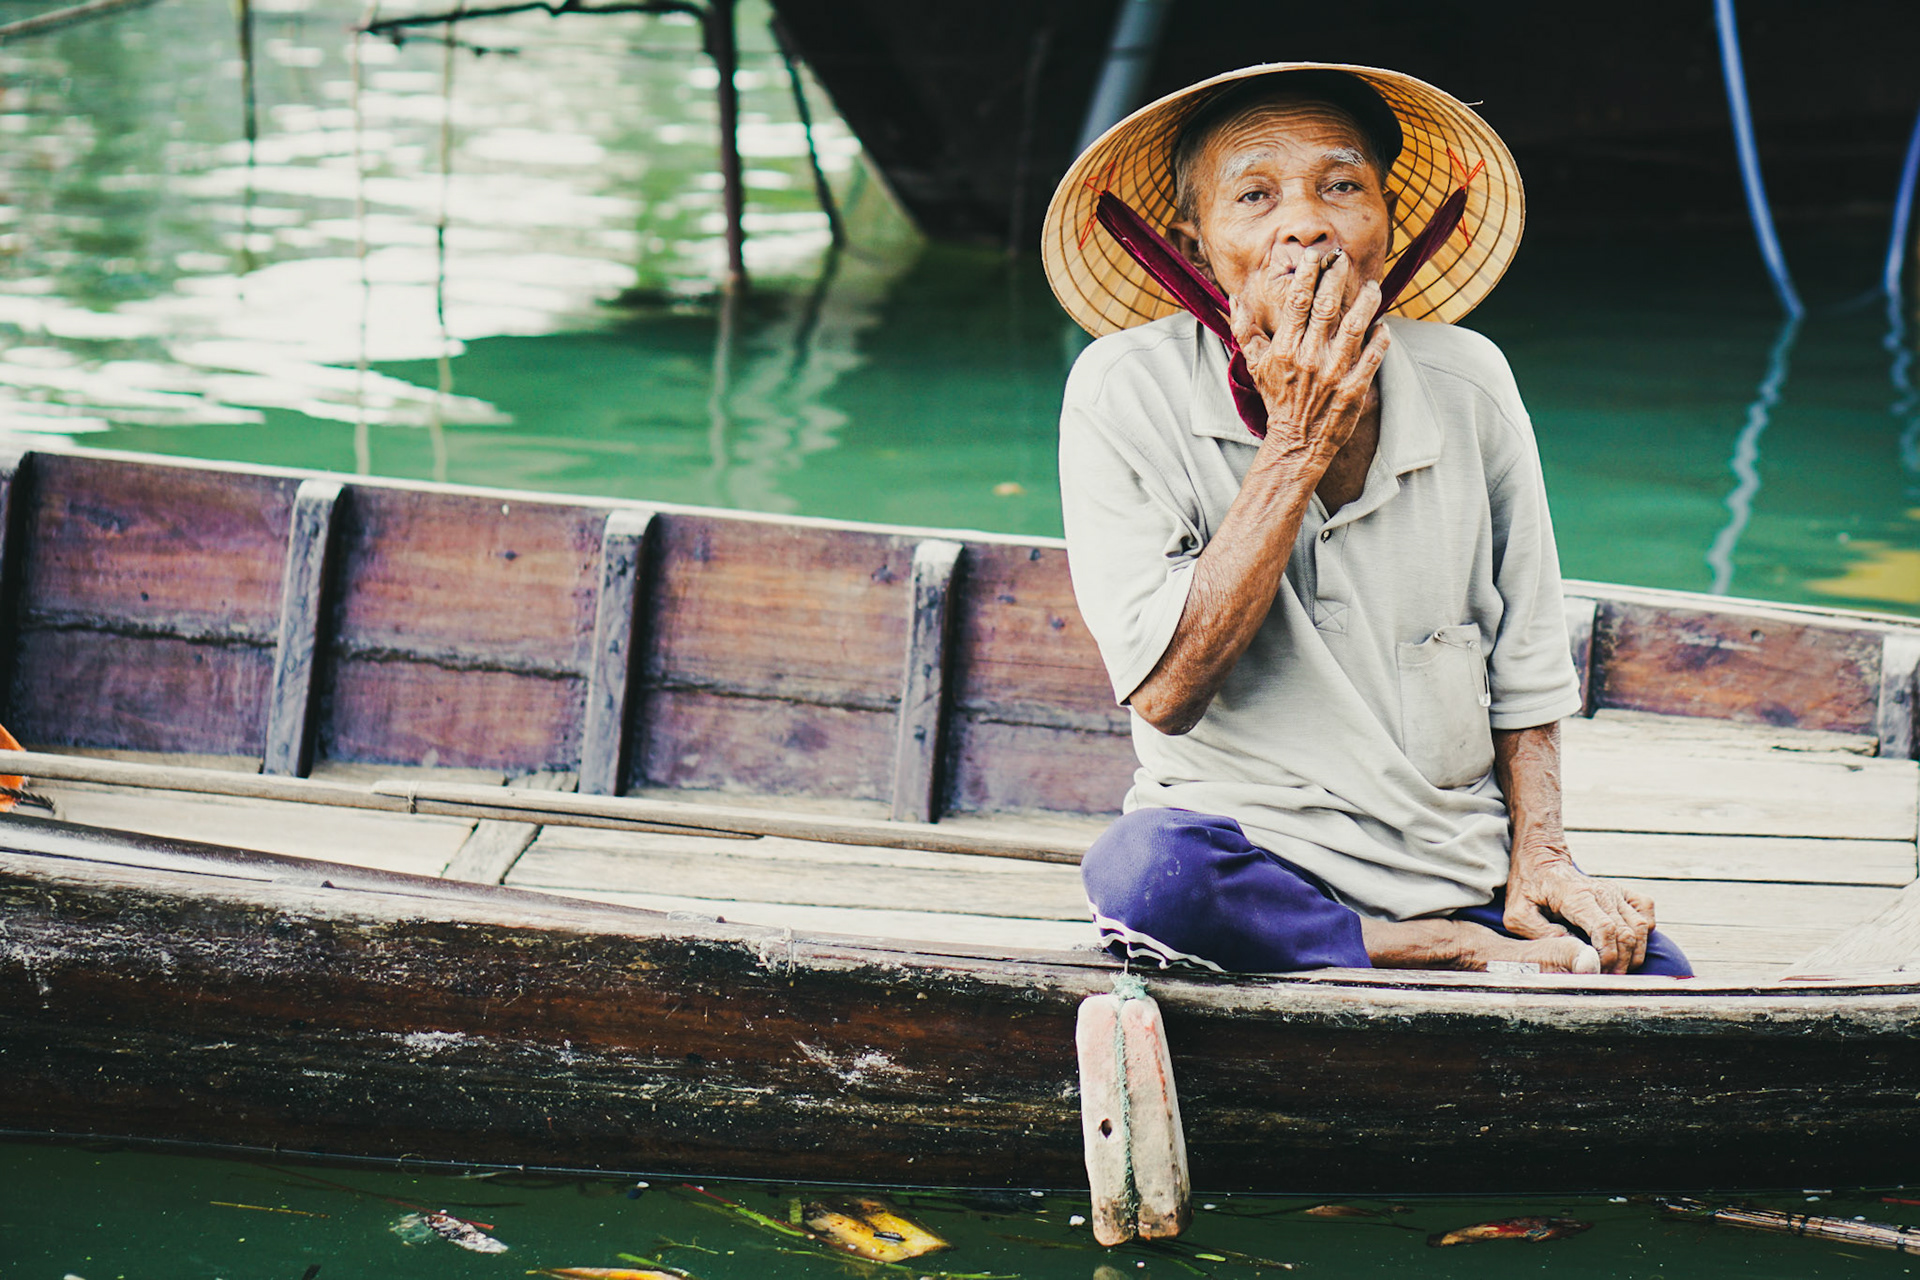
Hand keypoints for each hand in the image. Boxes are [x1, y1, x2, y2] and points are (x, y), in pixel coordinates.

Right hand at [1229, 246, 1390, 466]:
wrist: (1296, 442)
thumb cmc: (1277, 400)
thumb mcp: (1254, 365)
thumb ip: (1244, 330)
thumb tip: (1234, 299)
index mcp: (1285, 349)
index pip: (1297, 303)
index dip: (1307, 276)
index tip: (1315, 256)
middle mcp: (1309, 357)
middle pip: (1326, 308)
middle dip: (1336, 278)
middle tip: (1344, 259)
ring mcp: (1333, 373)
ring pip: (1355, 328)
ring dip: (1366, 303)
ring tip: (1372, 286)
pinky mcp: (1353, 389)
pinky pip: (1371, 358)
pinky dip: (1380, 339)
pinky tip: (1383, 326)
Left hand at [1504, 838, 1656, 974]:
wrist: (1541, 862)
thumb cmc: (1528, 890)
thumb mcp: (1518, 915)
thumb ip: (1542, 934)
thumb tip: (1574, 951)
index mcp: (1575, 896)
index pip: (1605, 929)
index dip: (1606, 955)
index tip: (1596, 971)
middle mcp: (1601, 892)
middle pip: (1626, 933)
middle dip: (1620, 963)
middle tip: (1605, 978)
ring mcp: (1615, 892)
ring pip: (1641, 928)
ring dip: (1634, 954)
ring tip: (1616, 970)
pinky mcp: (1624, 894)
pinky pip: (1647, 917)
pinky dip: (1644, 935)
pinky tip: (1627, 946)